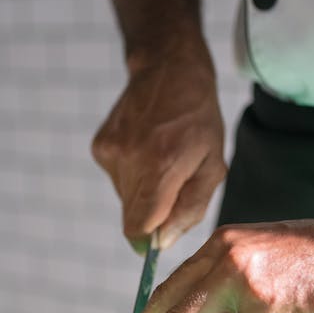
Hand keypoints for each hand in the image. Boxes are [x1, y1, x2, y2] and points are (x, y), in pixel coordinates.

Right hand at [92, 43, 225, 251]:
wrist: (168, 69)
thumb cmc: (199, 119)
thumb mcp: (213, 165)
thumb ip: (190, 208)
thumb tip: (162, 242)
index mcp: (162, 167)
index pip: (139, 228)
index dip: (150, 238)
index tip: (161, 232)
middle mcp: (131, 160)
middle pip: (132, 216)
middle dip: (152, 211)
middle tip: (171, 181)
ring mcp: (111, 152)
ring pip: (124, 198)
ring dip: (143, 189)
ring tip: (159, 157)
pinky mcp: (100, 146)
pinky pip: (116, 178)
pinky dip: (131, 172)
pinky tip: (145, 146)